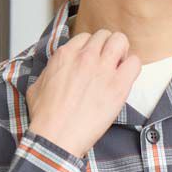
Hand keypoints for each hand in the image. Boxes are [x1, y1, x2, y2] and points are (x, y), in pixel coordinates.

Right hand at [25, 28, 141, 158]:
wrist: (56, 136)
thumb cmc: (46, 117)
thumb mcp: (37, 87)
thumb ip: (49, 72)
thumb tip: (53, 72)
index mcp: (66, 55)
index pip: (86, 37)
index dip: (91, 49)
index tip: (93, 60)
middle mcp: (85, 57)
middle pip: (104, 35)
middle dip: (107, 47)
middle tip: (107, 63)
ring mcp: (103, 69)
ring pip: (120, 41)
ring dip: (121, 52)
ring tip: (118, 67)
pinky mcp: (118, 85)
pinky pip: (135, 63)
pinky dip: (132, 67)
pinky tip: (126, 79)